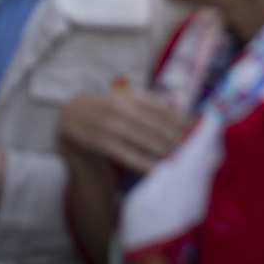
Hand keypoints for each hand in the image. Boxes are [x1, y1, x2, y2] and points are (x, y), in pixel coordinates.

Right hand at [59, 89, 188, 173]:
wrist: (69, 119)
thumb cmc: (103, 111)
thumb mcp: (122, 102)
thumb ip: (145, 106)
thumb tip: (178, 114)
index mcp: (127, 96)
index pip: (158, 107)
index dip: (177, 117)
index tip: (193, 127)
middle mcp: (118, 106)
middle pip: (153, 123)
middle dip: (172, 134)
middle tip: (188, 145)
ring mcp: (107, 124)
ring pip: (141, 138)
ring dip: (161, 148)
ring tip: (176, 156)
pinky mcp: (98, 142)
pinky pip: (125, 154)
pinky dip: (142, 161)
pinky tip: (155, 168)